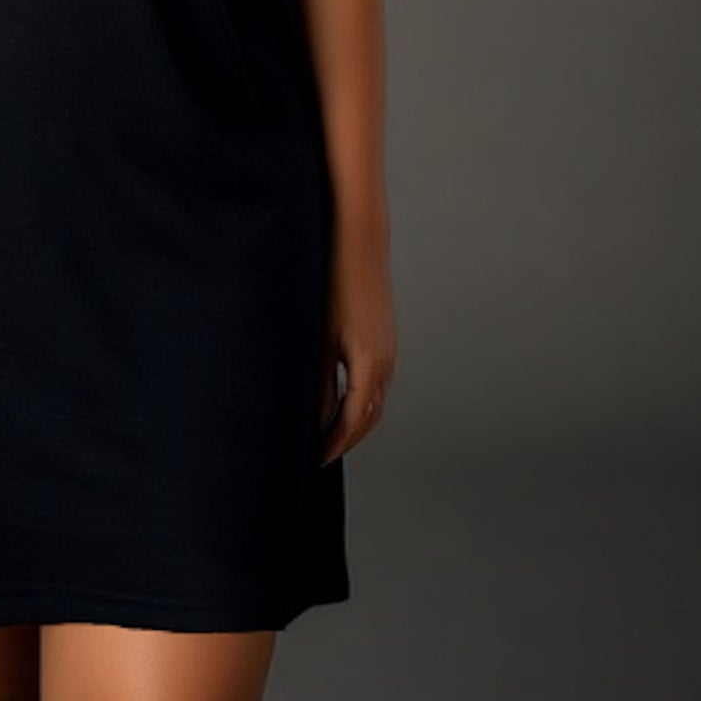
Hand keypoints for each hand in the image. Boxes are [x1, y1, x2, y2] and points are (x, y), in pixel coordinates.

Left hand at [318, 232, 396, 465]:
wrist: (359, 240)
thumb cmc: (333, 281)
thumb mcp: (318, 336)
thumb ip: (316, 380)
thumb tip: (311, 419)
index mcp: (369, 366)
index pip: (352, 422)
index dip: (333, 445)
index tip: (312, 460)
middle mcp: (385, 364)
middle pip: (368, 418)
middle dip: (344, 440)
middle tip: (318, 455)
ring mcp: (388, 351)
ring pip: (373, 400)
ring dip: (353, 420)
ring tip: (325, 433)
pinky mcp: (384, 338)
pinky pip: (374, 381)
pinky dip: (358, 399)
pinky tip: (337, 397)